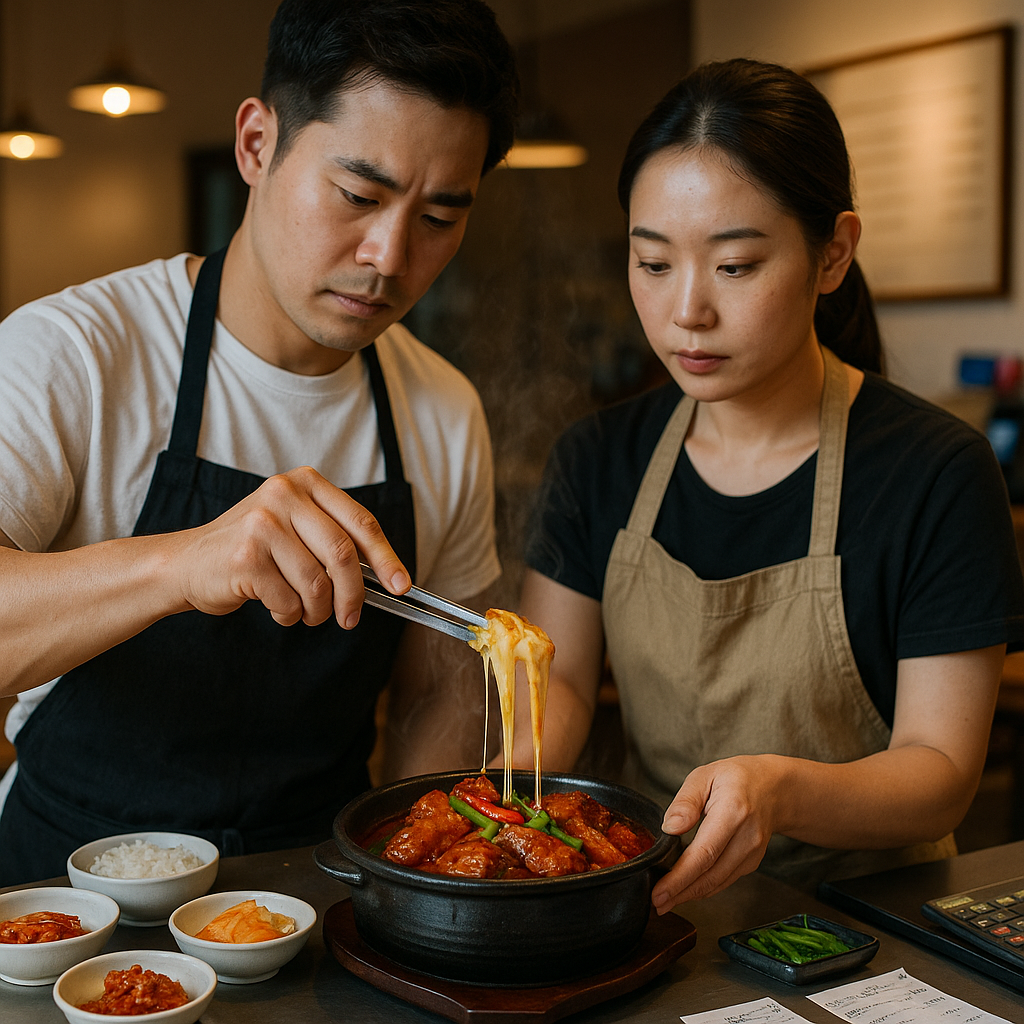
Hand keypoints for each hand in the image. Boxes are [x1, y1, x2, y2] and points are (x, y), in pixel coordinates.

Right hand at [172, 465, 409, 628]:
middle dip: (353, 595)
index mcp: (305, 483)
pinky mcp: (245, 557)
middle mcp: (284, 495)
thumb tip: (388, 576)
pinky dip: (288, 615)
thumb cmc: (251, 549)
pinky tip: (275, 607)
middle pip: (343, 555)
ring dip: (316, 611)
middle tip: (350, 618)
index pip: (361, 522)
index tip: (402, 586)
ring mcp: (262, 524)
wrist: (186, 563)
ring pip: (317, 584)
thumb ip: (335, 539)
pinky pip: (289, 601)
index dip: (386, 558)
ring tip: (304, 612)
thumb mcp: (295, 527)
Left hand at [651, 755, 781, 912]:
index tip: (659, 891)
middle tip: (656, 903)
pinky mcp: (752, 862)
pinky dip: (704, 888)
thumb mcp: (704, 775)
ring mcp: (753, 853)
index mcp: (733, 811)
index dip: (680, 877)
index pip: (704, 853)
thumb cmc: (734, 778)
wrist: (773, 788)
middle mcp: (747, 837)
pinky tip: (686, 890)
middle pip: (711, 874)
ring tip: (665, 902)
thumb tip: (670, 828)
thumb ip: (686, 801)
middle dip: (681, 893)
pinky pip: (725, 880)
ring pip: (718, 882)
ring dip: (691, 895)